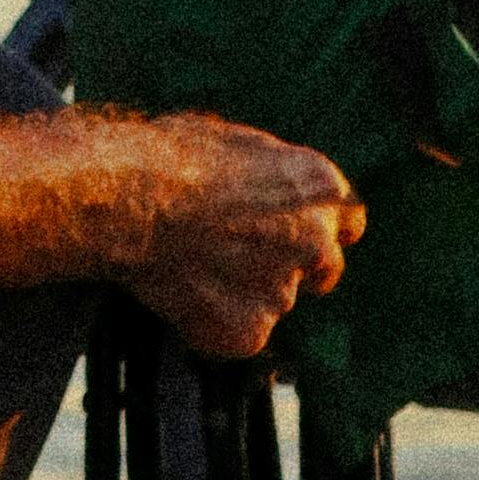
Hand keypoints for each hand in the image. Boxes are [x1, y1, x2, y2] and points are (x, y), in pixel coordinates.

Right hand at [121, 115, 364, 366]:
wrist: (130, 201)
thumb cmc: (168, 159)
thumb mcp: (236, 144)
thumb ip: (271, 176)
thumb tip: (267, 187)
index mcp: (321, 187)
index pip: (348, 223)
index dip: (315, 230)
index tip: (292, 236)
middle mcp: (317, 241)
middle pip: (324, 269)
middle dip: (290, 269)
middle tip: (241, 262)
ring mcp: (286, 290)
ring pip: (273, 303)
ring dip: (243, 296)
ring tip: (191, 269)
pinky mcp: (251, 331)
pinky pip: (237, 335)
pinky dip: (212, 324)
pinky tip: (180, 295)